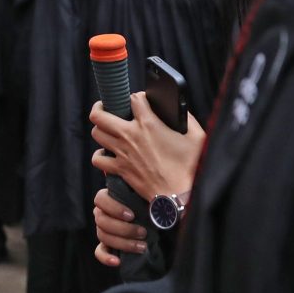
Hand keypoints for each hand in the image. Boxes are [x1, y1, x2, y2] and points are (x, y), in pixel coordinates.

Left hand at [89, 92, 204, 201]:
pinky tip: (108, 153)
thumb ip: (187, 118)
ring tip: (108, 129)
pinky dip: (100, 155)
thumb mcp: (196, 136)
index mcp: (149, 124)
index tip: (141, 102)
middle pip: (99, 115)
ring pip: (96, 133)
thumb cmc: (190, 167)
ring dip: (101, 129)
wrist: (180, 195)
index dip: (137, 97)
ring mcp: (122, 153)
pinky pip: (98, 159)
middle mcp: (130, 135)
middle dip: (100, 107)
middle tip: (106, 107)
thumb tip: (179, 110)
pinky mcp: (120, 169)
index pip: (133, 98)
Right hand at [92, 188, 145, 267]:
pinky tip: (117, 262)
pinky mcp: (106, 245)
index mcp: (108, 199)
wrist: (155, 222)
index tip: (132, 215)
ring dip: (123, 243)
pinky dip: (106, 258)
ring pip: (103, 236)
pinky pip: (99, 252)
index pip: (100, 199)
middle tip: (143, 232)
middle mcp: (102, 214)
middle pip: (102, 221)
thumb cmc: (148, 206)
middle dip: (124, 229)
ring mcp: (103, 230)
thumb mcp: (144, 197)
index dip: (114, 208)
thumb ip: (141, 194)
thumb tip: (150, 198)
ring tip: (142, 246)